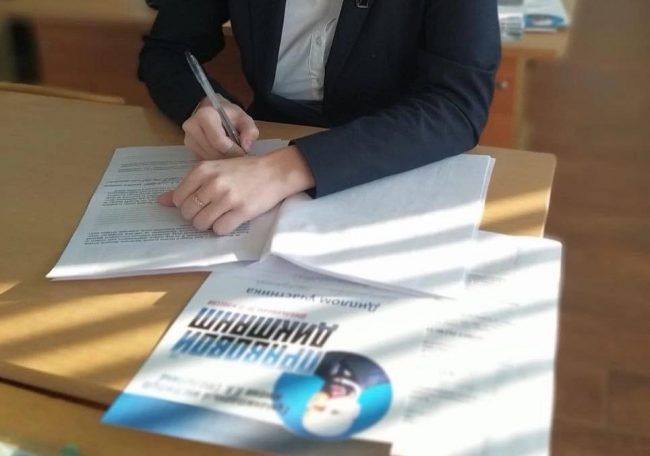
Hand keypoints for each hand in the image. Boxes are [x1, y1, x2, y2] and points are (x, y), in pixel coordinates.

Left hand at [158, 146, 314, 234]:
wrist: (274, 171)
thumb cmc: (243, 171)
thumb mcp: (213, 170)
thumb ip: (188, 185)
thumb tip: (161, 201)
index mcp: (203, 171)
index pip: (179, 199)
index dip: (187, 206)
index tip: (198, 204)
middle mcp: (213, 183)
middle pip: (188, 213)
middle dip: (196, 217)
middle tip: (209, 212)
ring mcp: (227, 198)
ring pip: (202, 224)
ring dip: (208, 225)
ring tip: (220, 216)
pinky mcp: (241, 211)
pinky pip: (220, 229)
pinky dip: (223, 228)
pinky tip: (230, 219)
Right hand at [182, 95, 258, 158]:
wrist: (211, 111)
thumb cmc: (228, 114)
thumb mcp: (243, 118)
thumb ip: (249, 130)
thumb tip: (246, 147)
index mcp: (205, 115)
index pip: (219, 141)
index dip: (233, 151)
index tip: (244, 153)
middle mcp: (192, 126)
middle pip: (213, 151)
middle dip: (229, 157)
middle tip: (240, 157)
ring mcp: (188, 138)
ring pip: (208, 158)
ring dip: (222, 160)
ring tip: (232, 155)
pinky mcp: (188, 148)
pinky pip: (204, 159)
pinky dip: (215, 161)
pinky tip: (223, 155)